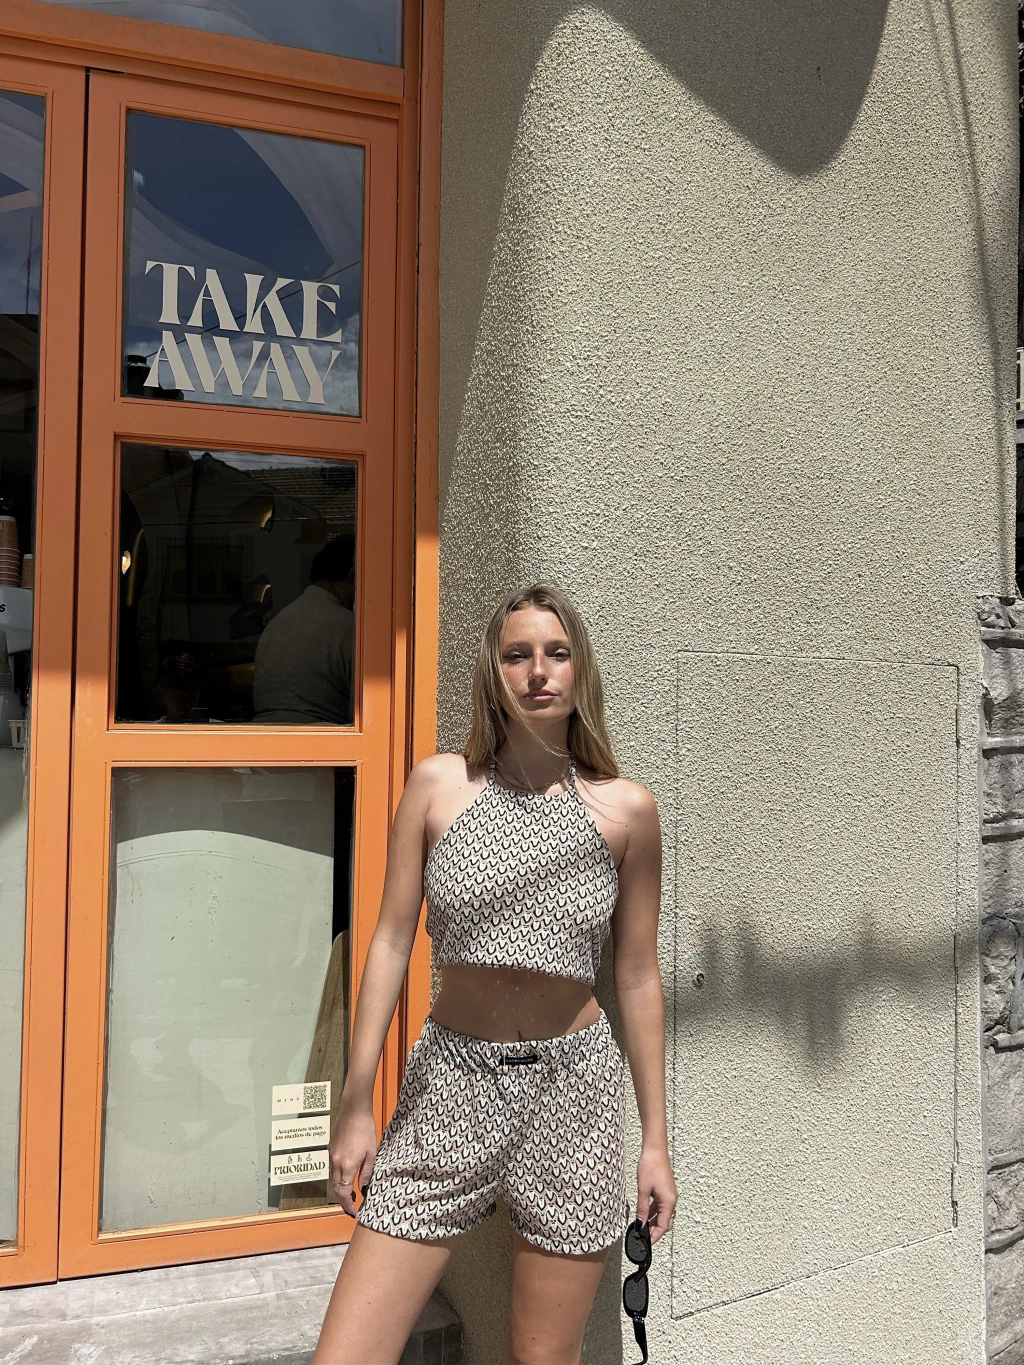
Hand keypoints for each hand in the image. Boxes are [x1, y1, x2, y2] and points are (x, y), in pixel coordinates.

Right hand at [328, 1101, 378, 1215]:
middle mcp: (336, 1162)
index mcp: (347, 1165)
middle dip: (343, 1199)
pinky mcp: (330, 1148)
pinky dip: (338, 1176)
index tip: (353, 1211)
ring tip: (351, 1193)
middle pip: (337, 1188)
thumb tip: (364, 1188)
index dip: (348, 1205)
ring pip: (334, 1178)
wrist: (354, 1110)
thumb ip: (367, 1172)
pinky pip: (333, 1167)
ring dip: (341, 1188)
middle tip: (352, 1206)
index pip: (344, 1192)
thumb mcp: (371, 1153)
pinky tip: (346, 1175)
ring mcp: (331, 1155)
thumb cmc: (365, 1128)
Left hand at [637, 1146, 676, 1243]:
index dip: (654, 1237)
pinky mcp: (666, 1191)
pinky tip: (644, 1215)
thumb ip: (642, 1209)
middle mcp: (672, 1200)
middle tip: (641, 1238)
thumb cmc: (650, 1167)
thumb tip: (640, 1224)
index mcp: (668, 1202)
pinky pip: (661, 1206)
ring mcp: (669, 1195)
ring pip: (662, 1215)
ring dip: (653, 1222)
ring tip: (641, 1228)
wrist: (655, 1149)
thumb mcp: (643, 1190)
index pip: (662, 1226)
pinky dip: (653, 1213)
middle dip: (654, 1231)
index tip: (645, 1244)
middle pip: (665, 1223)